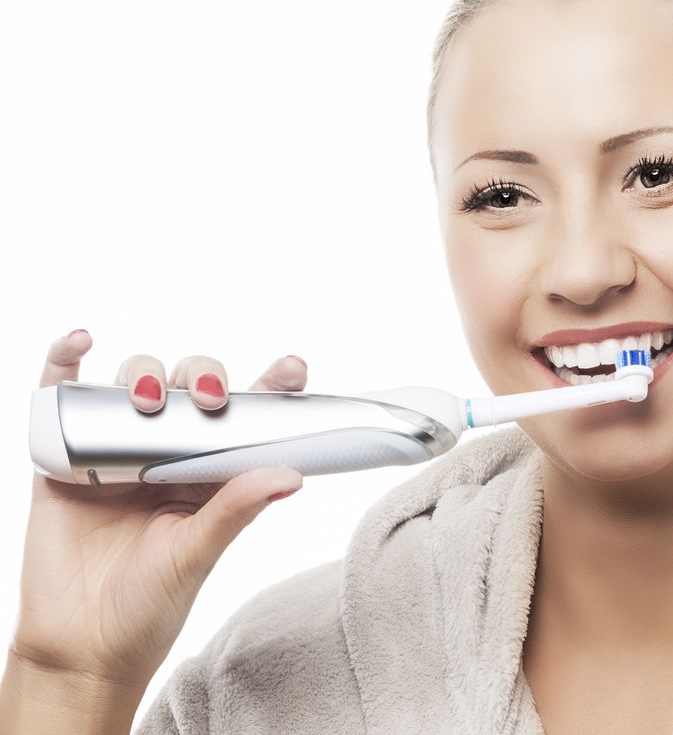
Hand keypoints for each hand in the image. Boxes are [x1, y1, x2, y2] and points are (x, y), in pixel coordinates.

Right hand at [7, 329, 306, 689]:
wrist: (79, 647)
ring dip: (143, 374)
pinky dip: (65, 362)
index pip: (245, 416)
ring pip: (133, 384)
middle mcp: (166, 453)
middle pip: (188, 387)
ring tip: (148, 399)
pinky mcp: (63, 456)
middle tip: (211, 400)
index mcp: (210, 471)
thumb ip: (236, 510)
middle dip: (204, 376)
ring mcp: (114, 451)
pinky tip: (81, 342)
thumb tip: (292, 475)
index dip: (270, 387)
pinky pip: (62, 397)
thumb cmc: (148, 606)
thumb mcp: (198, 555)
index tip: (294, 369)